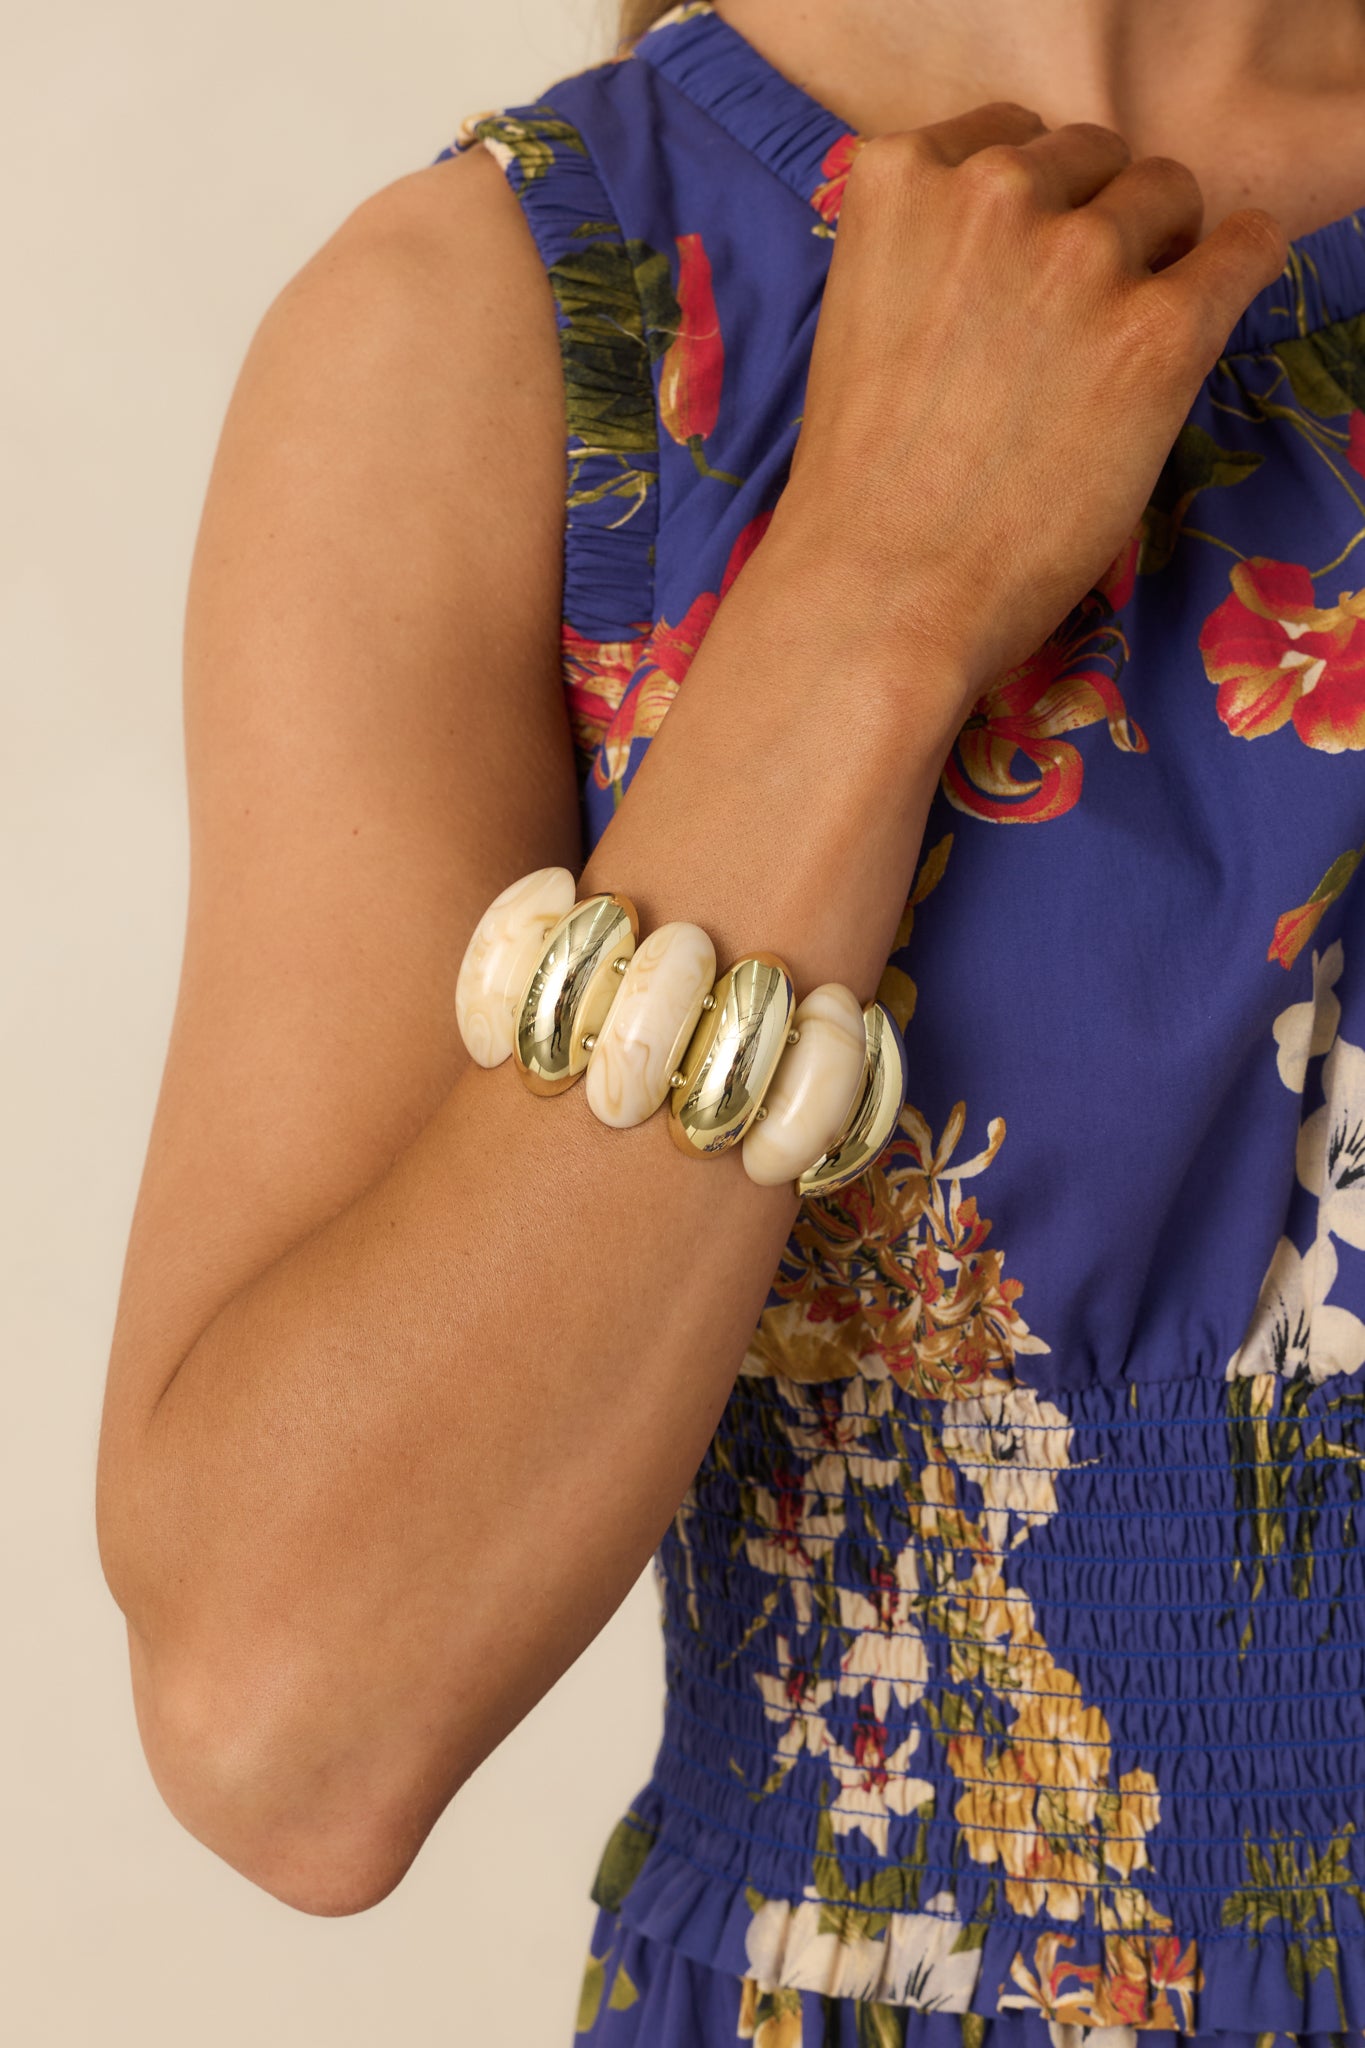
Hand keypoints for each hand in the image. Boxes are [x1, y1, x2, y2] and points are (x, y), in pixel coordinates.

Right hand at [760, 102, 1287, 739]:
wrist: (877, 590)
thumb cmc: (860, 486)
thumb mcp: (864, 320)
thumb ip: (931, 257)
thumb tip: (1027, 255)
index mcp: (900, 180)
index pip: (1006, 138)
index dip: (1028, 206)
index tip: (1022, 269)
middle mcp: (993, 192)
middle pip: (1095, 157)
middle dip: (1094, 223)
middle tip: (1073, 323)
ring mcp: (1080, 256)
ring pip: (1168, 192)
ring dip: (1158, 253)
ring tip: (1119, 347)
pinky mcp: (1157, 329)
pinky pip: (1245, 247)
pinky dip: (1237, 270)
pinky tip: (1205, 316)